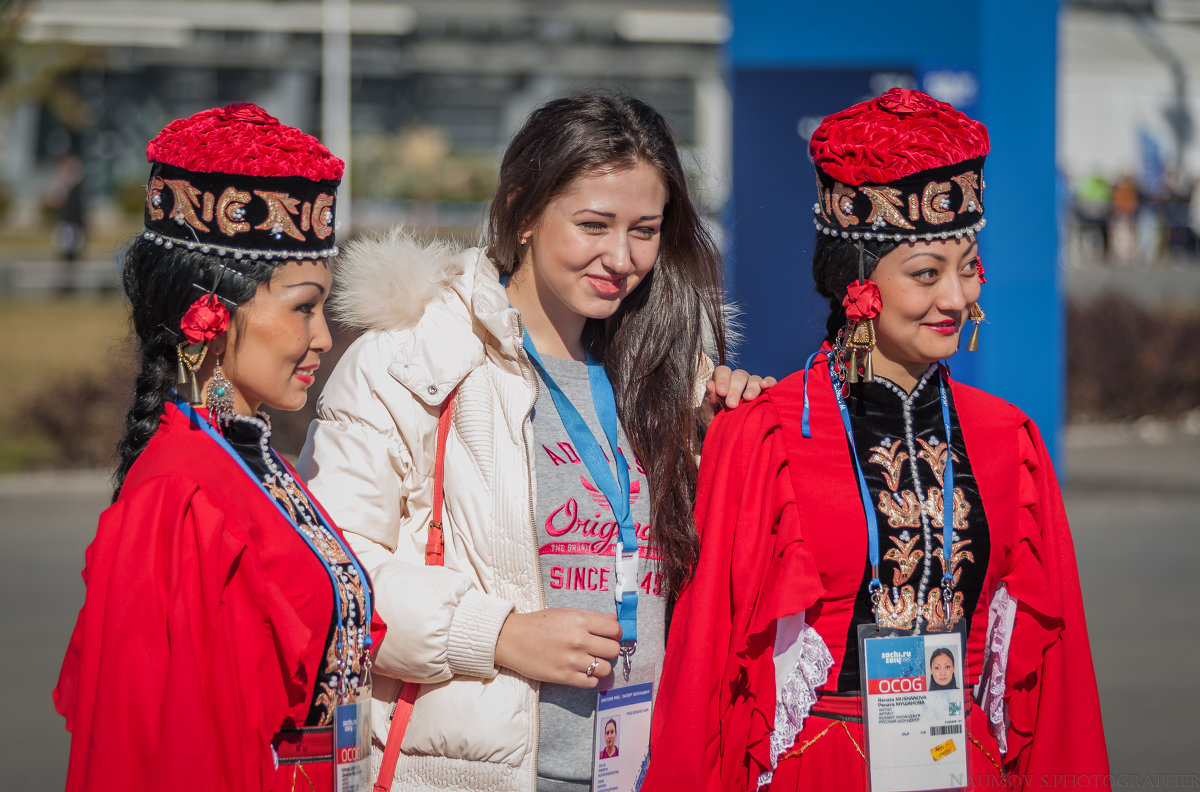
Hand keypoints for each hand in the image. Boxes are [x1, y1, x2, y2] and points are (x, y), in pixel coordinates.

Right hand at [495, 608, 621, 687]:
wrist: (511, 639)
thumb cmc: (539, 624)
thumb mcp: (566, 613)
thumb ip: (592, 617)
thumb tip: (615, 621)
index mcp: (580, 620)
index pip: (615, 629)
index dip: (616, 634)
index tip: (610, 636)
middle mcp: (579, 640)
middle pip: (613, 650)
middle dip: (610, 650)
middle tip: (600, 649)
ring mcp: (572, 660)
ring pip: (606, 669)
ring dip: (601, 666)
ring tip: (590, 661)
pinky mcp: (564, 677)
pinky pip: (591, 683)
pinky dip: (590, 679)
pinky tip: (581, 671)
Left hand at [700, 365, 777, 425]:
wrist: (731, 436)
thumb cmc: (717, 422)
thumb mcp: (709, 414)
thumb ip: (710, 400)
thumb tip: (710, 384)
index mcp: (722, 381)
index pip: (723, 371)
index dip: (722, 379)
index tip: (721, 393)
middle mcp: (738, 380)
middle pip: (739, 375)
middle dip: (735, 389)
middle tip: (731, 404)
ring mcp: (753, 384)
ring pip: (754, 379)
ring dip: (752, 387)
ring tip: (748, 398)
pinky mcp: (766, 392)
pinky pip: (770, 382)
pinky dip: (769, 382)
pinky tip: (765, 386)